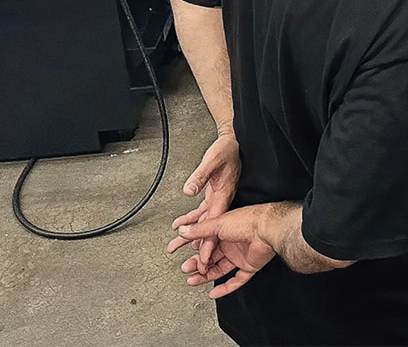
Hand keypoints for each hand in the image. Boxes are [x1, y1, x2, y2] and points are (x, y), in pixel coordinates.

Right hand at [167, 204, 277, 298]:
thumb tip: (184, 231)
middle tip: (186, 270)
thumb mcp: (217, 223)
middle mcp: (232, 244)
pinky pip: (236, 280)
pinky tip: (214, 293)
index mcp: (224, 232)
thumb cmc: (246, 221)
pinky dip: (225, 288)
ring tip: (193, 281)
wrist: (266, 228)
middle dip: (198, 266)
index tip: (186, 259)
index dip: (196, 254)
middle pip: (211, 259)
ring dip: (206, 276)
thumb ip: (200, 230)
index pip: (206, 246)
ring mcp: (241, 256)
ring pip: (220, 270)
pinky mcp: (249, 266)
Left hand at [171, 132, 240, 272]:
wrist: (232, 143)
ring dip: (190, 236)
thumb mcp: (211, 161)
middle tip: (188, 265)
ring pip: (204, 224)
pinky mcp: (215, 196)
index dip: (209, 245)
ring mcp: (219, 200)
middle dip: (198, 248)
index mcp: (224, 197)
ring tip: (175, 246)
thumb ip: (199, 176)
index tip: (204, 261)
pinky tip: (180, 225)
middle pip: (209, 230)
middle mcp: (222, 202)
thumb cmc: (226, 151)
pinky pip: (202, 213)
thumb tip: (188, 190)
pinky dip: (191, 221)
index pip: (216, 227)